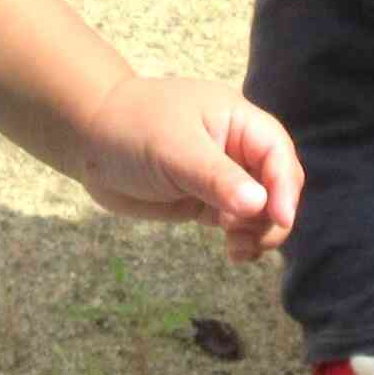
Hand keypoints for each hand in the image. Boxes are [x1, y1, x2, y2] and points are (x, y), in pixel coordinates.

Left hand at [73, 75, 298, 260]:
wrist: (89, 141)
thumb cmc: (132, 129)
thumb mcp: (176, 151)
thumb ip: (217, 178)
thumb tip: (259, 205)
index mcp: (238, 121)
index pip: (277, 153)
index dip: (284, 186)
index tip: (278, 217)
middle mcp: (237, 148)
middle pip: (277, 185)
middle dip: (274, 214)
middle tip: (253, 239)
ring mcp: (223, 177)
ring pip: (262, 209)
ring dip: (259, 232)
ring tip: (237, 249)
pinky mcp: (207, 201)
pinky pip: (239, 223)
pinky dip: (243, 240)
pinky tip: (233, 253)